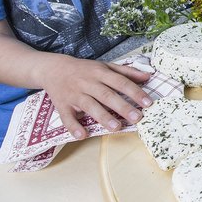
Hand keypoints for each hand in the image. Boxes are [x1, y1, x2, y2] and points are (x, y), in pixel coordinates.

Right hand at [39, 56, 153, 139]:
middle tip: (137, 118)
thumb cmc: (85, 70)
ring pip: (89, 105)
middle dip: (122, 106)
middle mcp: (88, 83)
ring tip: (116, 127)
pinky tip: (83, 135)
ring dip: (103, 117)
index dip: (135, 92)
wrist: (53, 69)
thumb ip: (127, 72)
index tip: (148, 103)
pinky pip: (67, 117)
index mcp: (101, 72)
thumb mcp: (105, 66)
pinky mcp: (62, 105)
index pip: (121, 82)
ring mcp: (74, 94)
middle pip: (107, 95)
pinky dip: (74, 126)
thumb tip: (148, 77)